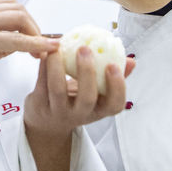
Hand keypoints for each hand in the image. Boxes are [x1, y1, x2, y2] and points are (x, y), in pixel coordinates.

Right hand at [0, 0, 58, 124]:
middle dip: (35, 27)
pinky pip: (16, 39)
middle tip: (41, 47)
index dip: (28, 21)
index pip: (10, 6)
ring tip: (39, 52)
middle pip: (18, 9)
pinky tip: (44, 50)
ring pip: (20, 17)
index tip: (38, 37)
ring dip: (35, 33)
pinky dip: (35, 44)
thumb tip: (22, 40)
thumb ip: (1, 40)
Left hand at [24, 47, 135, 170]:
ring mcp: (58, 111)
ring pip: (58, 89)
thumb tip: (132, 61)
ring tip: (59, 48)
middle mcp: (80, 114)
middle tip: (85, 49)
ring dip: (58, 66)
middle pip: (86, 98)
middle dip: (86, 72)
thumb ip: (112, 78)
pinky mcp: (39, 105)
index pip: (115, 105)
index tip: (113, 65)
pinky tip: (47, 51)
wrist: (45, 123)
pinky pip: (41, 82)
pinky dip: (44, 65)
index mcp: (98, 110)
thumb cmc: (75, 102)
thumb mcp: (96, 94)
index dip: (117, 87)